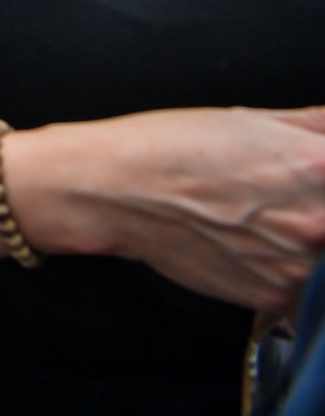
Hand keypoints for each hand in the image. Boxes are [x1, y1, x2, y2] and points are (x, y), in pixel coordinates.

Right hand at [17, 106, 324, 313]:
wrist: (112, 191)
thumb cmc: (171, 145)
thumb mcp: (250, 119)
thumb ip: (314, 124)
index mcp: (319, 166)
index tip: (316, 177)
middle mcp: (317, 221)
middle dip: (318, 209)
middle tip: (286, 197)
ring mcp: (297, 266)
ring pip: (323, 258)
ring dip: (310, 239)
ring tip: (270, 220)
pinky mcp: (274, 297)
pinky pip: (309, 292)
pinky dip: (294, 271)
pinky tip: (262, 246)